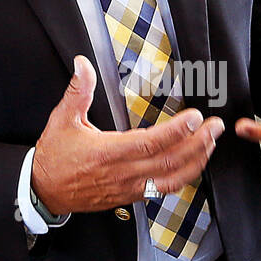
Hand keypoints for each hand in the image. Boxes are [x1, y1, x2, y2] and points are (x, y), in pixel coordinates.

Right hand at [31, 56, 223, 214]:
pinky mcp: (132, 196)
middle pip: (169, 162)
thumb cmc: (54, 157)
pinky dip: (184, 176)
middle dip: (197, 144)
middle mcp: (123, 173)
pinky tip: (194, 163)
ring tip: (210, 143)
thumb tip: (83, 64)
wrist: (44, 191)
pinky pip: (164, 189)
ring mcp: (129, 188)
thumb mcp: (62, 120)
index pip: (149, 144)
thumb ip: (77, 91)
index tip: (195, 117)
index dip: (176, 132)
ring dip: (196, 161)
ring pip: (172, 179)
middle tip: (215, 127)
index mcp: (107, 153)